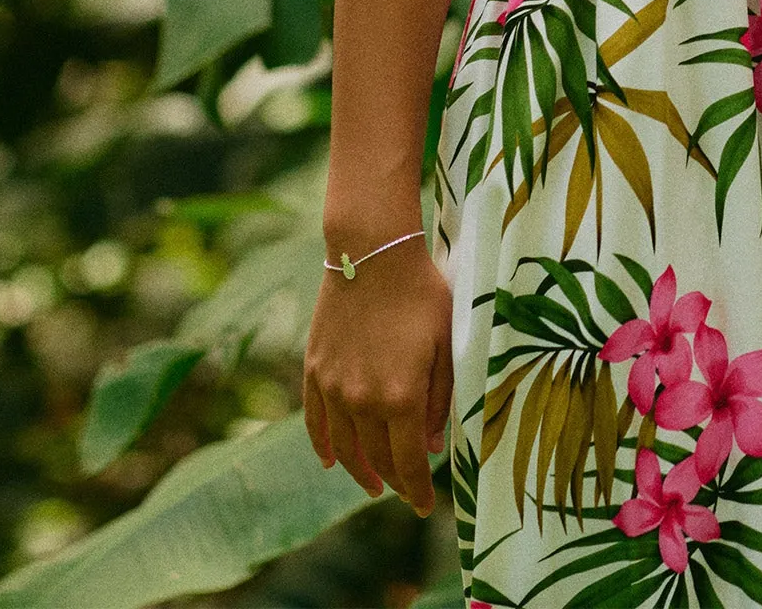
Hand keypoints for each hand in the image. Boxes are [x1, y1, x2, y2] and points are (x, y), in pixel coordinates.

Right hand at [302, 235, 452, 515]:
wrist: (372, 253)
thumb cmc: (420, 293)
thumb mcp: (447, 342)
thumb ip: (441, 397)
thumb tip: (433, 443)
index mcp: (401, 397)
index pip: (408, 462)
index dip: (417, 489)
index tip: (424, 507)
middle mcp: (362, 401)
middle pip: (376, 459)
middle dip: (393, 481)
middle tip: (405, 491)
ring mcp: (333, 388)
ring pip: (344, 447)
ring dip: (358, 470)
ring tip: (372, 483)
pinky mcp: (314, 371)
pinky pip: (316, 422)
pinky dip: (324, 446)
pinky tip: (331, 460)